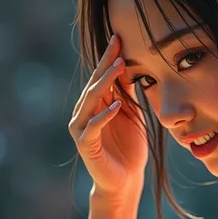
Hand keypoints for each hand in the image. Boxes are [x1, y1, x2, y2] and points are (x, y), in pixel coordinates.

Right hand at [68, 35, 147, 200]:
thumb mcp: (133, 115)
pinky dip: (104, 116)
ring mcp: (82, 129)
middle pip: (95, 84)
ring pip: (91, 101)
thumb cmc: (129, 147)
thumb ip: (129, 95)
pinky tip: (116, 106)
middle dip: (106, 64)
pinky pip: (93, 127)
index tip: (119, 38)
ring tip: (118, 68)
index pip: (102, 77)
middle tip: (117, 46)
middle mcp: (84, 113)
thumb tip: (135, 68)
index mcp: (95, 105)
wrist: (125, 180)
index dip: (109, 58)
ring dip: (105, 84)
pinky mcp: (85, 145)